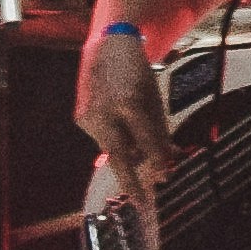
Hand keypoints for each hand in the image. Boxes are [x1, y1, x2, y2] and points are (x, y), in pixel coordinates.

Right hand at [77, 24, 177, 201]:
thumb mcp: (154, 99)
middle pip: (120, 156)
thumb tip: (169, 159)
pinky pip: (104, 139)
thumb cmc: (137, 73)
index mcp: (128, 103)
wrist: (109, 47)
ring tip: (143, 151)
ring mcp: (89, 115)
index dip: (157, 161)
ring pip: (113, 148)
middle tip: (142, 202)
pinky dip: (117, 140)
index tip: (166, 176)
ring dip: (129, 154)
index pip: (146, 142)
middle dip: (131, 181)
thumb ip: (159, 131)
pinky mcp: (81, 117)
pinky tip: (122, 128)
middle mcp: (105, 111)